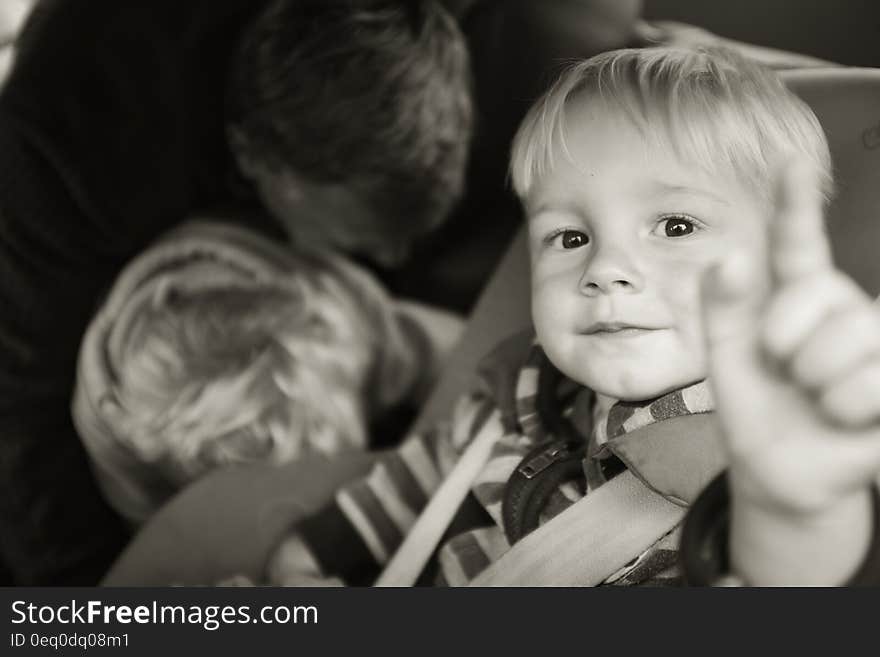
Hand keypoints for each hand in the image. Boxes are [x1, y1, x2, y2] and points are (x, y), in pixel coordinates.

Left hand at [700, 160, 879, 583]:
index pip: (799, 245)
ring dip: (819, 382)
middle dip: (787, 343)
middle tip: (785, 373)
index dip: (795, 204)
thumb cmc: (756, 409)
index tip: (790, 161)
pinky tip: (843, 418)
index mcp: (795, 299)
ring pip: (856, 338)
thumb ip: (723, 307)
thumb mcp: (727, 359)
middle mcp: (843, 311)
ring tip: (814, 398)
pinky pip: (874, 382)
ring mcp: (876, 347)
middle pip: (824, 297)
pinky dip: (847, 409)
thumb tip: (729, 254)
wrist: (780, 474)